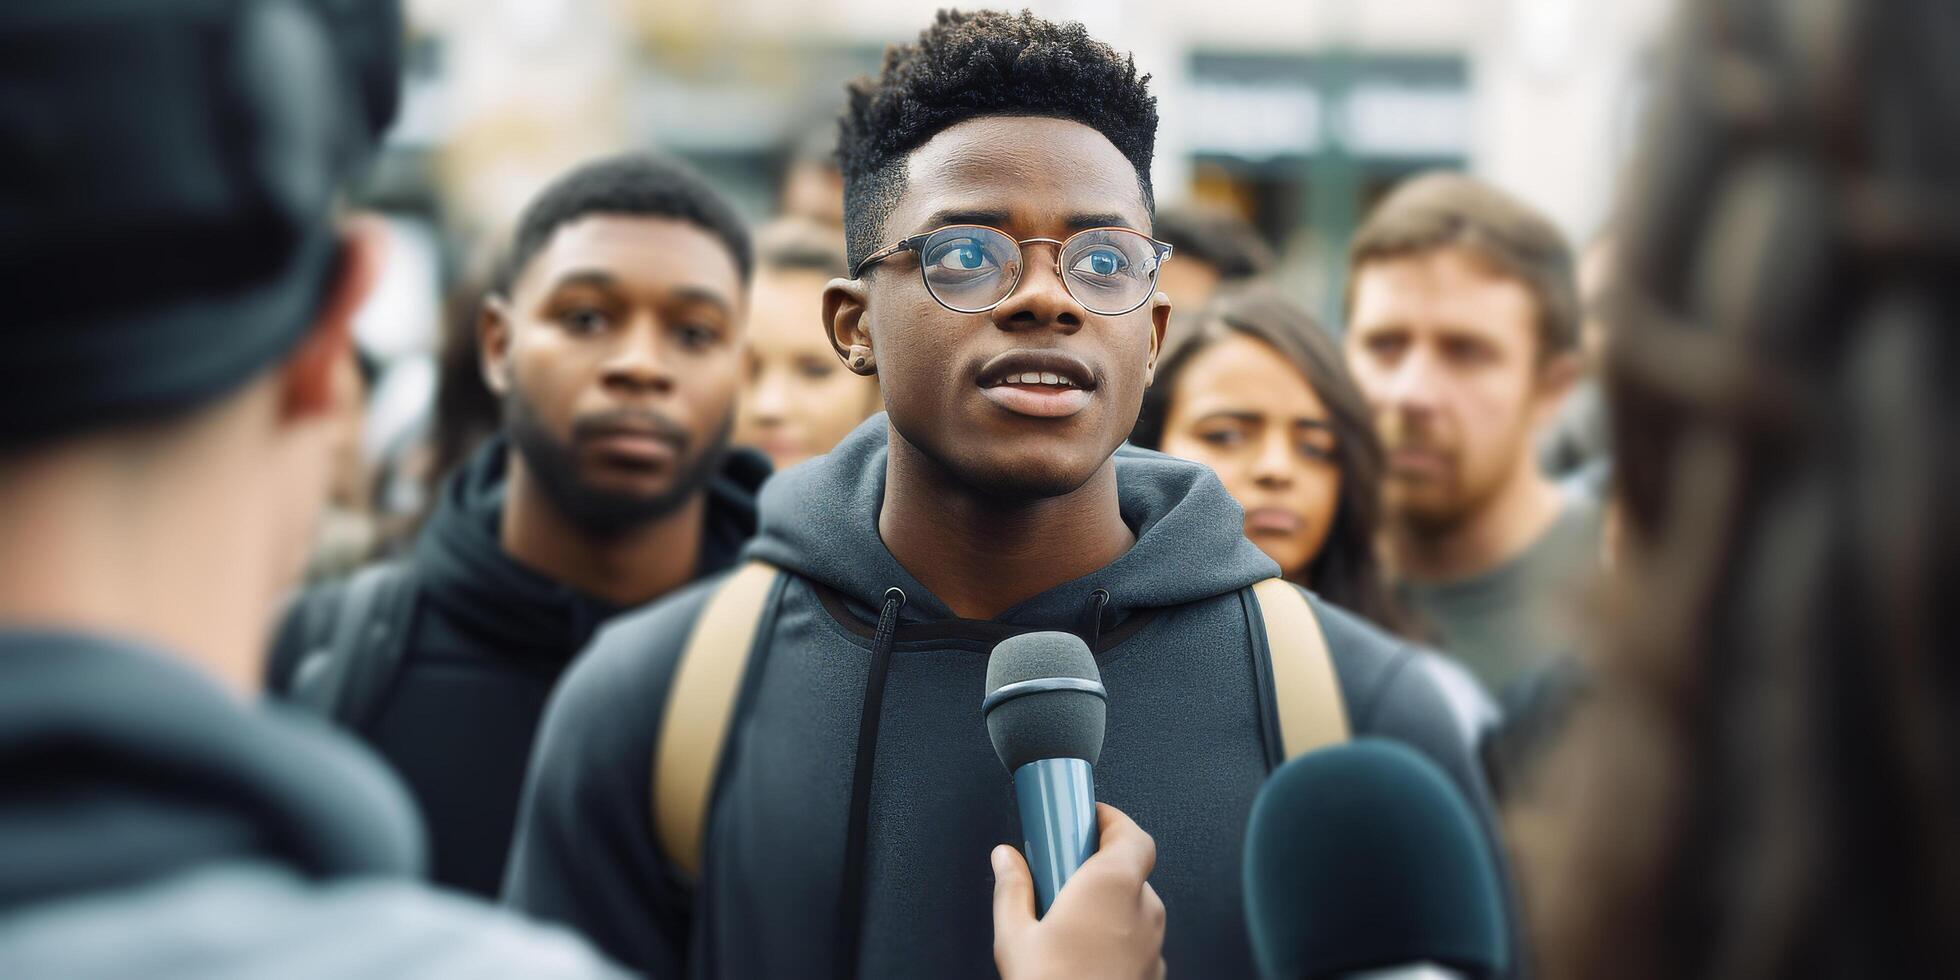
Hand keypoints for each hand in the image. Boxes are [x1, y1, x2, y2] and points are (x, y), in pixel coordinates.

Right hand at [992, 802, 1166, 979]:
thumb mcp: (1015, 937)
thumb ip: (1011, 889)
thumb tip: (1006, 860)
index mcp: (1112, 886)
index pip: (1130, 832)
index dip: (1109, 820)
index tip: (1083, 819)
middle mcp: (1143, 910)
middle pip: (1127, 869)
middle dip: (1094, 868)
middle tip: (1062, 876)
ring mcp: (1154, 943)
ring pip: (1132, 906)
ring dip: (1105, 905)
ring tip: (1066, 921)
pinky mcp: (1154, 970)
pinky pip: (1135, 938)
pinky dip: (1114, 935)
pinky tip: (1082, 951)